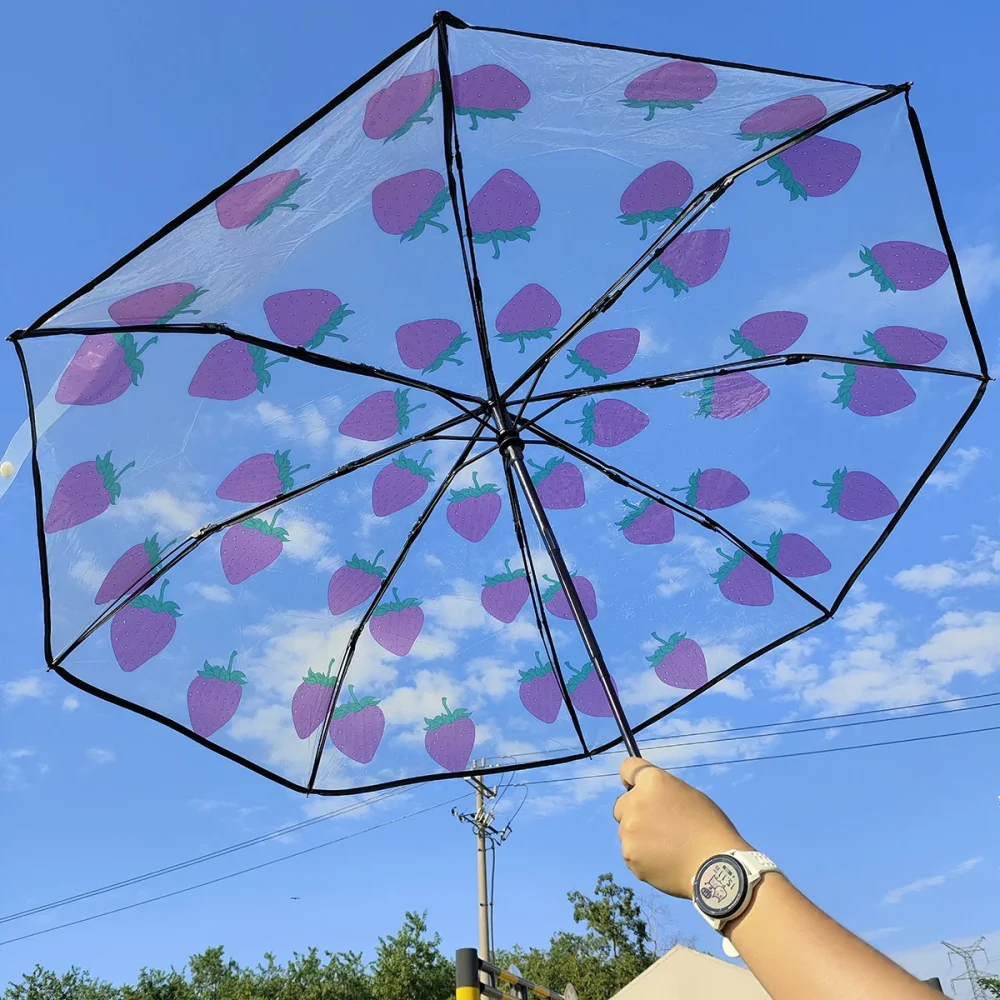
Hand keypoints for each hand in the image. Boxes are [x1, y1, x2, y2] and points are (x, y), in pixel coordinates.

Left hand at [613, 757, 752, 898]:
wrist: (716, 868)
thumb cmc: (709, 828)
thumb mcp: (688, 795)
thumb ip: (662, 791)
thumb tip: (646, 795)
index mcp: (652, 781)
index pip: (627, 768)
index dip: (632, 778)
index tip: (634, 787)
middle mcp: (635, 802)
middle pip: (622, 804)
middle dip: (634, 811)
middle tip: (659, 825)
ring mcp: (629, 830)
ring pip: (626, 830)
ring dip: (639, 835)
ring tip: (668, 847)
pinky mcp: (629, 855)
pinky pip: (631, 852)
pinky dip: (643, 856)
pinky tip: (665, 860)